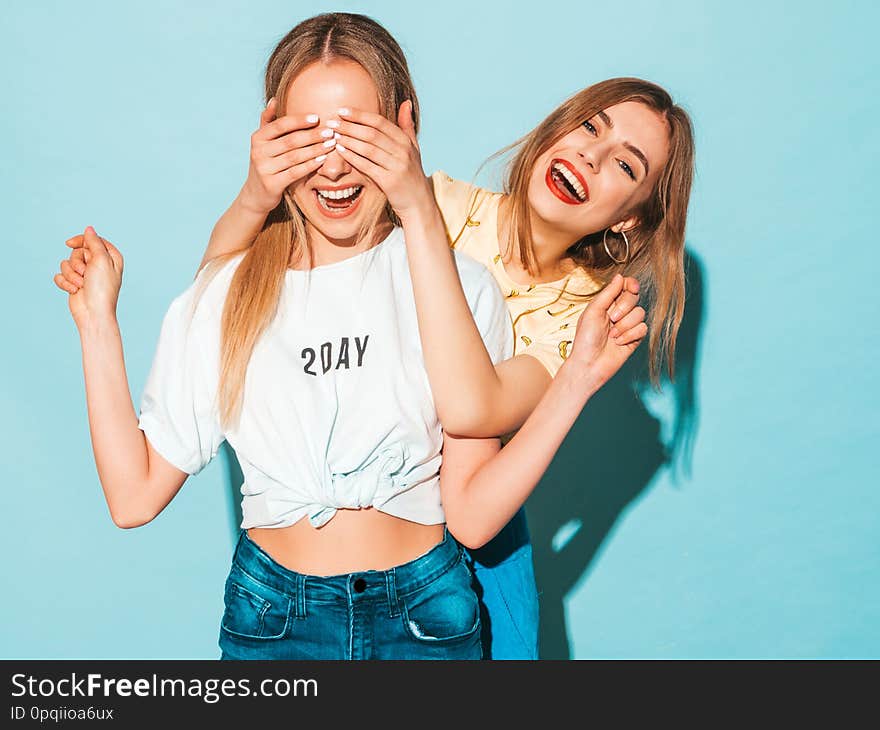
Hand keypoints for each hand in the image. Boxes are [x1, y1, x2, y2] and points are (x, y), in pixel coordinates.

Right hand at [53, 226, 123, 329]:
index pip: (92, 239)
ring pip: (66, 263)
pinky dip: (65, 283)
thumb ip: (94, 242)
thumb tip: (89, 228)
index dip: (80, 240)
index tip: (69, 244)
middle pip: (77, 251)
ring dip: (71, 275)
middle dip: (77, 262)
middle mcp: (98, 264)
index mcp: (110, 257)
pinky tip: (74, 291)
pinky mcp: (74, 283)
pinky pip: (60, 275)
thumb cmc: (102, 288)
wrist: (93, 313)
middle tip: (85, 274)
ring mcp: (85, 274)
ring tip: (81, 285)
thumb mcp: (101, 260)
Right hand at [239, 98, 329, 214]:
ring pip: (295, 156)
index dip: (299, 121)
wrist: (256, 194)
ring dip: (315, 150)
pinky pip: (295, 172)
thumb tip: (274, 99)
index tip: (317, 118)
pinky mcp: (272, 184)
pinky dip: (310, 165)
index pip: (280, 125)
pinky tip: (323, 159)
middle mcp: (258, 152)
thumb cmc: (265, 163)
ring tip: (331, 144)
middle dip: (312, 135)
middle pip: (291, 141)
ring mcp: (264, 169)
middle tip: (330, 132)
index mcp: (257, 138)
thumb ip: (268, 121)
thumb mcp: (262, 142)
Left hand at [332, 102, 433, 220]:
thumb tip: (406, 103)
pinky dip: (352, 157)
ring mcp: (397, 166)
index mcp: (406, 141)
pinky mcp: (390, 181)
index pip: (379, 122)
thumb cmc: (411, 174)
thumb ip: (407, 126)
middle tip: (332, 122)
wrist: (418, 202)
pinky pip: (367, 166)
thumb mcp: (413, 148)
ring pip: (368, 148)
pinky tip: (340, 151)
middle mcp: (403, 152)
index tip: (342, 111)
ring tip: (333, 135)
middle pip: (372, 134)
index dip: (359, 115)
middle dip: (349, 126)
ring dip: (348, 140)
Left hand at [567, 273, 646, 386]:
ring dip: (625, 325)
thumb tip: (620, 276)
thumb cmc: (586, 338)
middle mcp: (619, 312)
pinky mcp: (635, 338)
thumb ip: (608, 293)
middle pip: (634, 297)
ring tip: (612, 335)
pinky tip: (619, 343)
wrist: (589, 364)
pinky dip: (630, 335)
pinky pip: (643, 328)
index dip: (630, 285)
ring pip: (640, 313)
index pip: (625, 286)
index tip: (631, 288)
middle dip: (624, 307)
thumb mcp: (593, 311)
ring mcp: (627, 325)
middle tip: (611, 318)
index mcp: (607, 303)